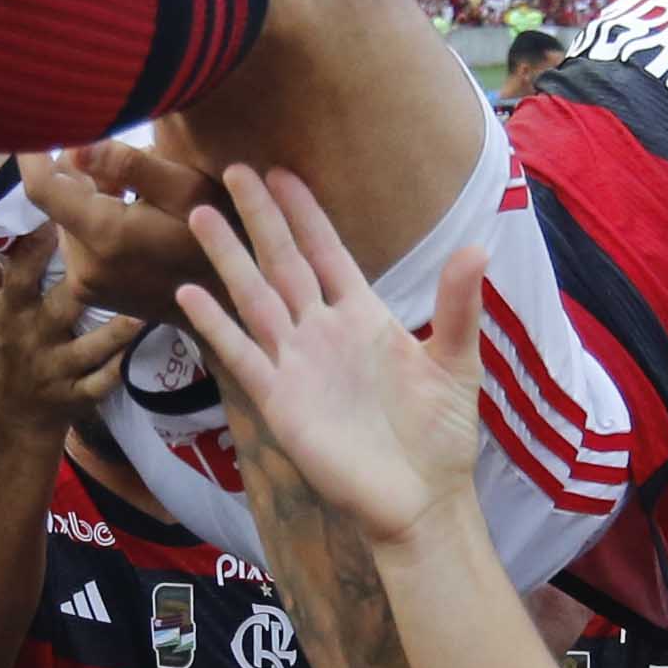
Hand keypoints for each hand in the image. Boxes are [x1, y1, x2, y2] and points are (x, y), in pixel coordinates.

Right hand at [0, 226, 134, 434]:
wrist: (13, 412)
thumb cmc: (6, 342)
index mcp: (11, 310)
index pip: (20, 275)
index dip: (37, 248)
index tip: (60, 217)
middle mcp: (34, 337)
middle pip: (59, 308)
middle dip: (82, 285)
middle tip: (116, 255)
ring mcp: (58, 369)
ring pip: (90, 348)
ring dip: (116, 332)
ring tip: (142, 308)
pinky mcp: (79, 395)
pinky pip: (102, 382)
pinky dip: (121, 368)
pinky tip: (145, 348)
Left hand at [25, 137, 217, 317]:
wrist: (230, 305)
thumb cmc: (216, 236)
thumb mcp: (185, 188)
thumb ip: (128, 165)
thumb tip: (74, 148)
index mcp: (102, 234)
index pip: (41, 189)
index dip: (31, 156)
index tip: (33, 127)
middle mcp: (83, 264)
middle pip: (58, 202)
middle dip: (81, 175)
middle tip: (125, 165)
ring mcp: (85, 284)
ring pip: (70, 221)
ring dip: (92, 200)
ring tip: (137, 195)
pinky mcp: (91, 293)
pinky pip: (81, 244)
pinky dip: (98, 225)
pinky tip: (135, 221)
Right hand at [171, 166, 481, 546]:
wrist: (420, 498)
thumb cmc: (440, 433)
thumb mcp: (456, 362)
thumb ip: (457, 306)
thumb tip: (478, 248)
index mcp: (364, 315)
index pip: (327, 251)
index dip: (305, 213)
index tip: (281, 173)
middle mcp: (324, 331)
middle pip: (283, 262)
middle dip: (260, 218)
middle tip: (234, 169)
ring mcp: (297, 363)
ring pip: (255, 298)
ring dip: (229, 258)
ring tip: (202, 216)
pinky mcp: (279, 400)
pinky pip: (242, 354)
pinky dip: (217, 325)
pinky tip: (190, 295)